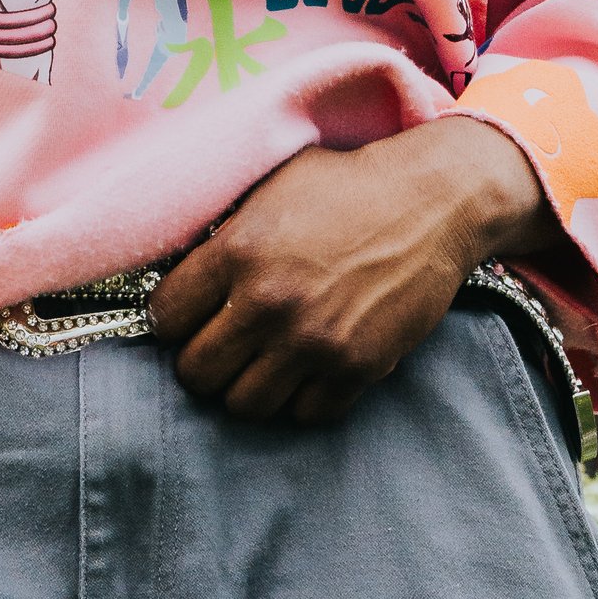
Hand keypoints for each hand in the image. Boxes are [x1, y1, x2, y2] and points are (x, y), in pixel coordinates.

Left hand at [150, 121, 556, 427]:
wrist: (432, 202)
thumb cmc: (349, 185)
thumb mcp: (274, 185)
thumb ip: (225, 229)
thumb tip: (180, 265)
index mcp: (238, 251)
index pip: (165, 317)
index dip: (174, 318)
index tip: (189, 315)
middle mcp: (268, 303)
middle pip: (197, 374)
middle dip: (204, 361)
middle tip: (224, 345)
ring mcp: (313, 341)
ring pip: (245, 405)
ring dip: (250, 386)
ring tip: (265, 361)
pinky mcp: (356, 368)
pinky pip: (305, 413)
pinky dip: (304, 397)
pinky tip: (310, 366)